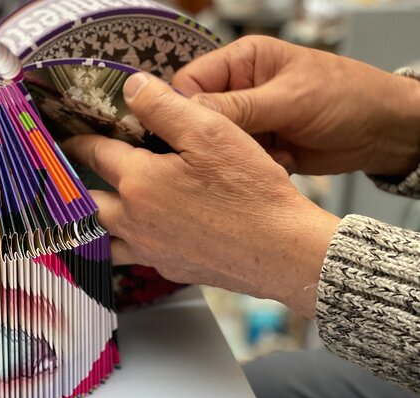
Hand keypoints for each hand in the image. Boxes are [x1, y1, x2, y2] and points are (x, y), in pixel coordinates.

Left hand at [62, 73, 340, 317]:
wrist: (281, 251)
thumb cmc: (249, 191)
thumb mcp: (209, 132)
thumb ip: (163, 107)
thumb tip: (131, 88)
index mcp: (138, 182)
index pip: (94, 154)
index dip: (79, 141)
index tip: (68, 138)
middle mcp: (134, 220)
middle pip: (88, 203)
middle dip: (80, 185)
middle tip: (80, 174)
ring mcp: (149, 250)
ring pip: (104, 237)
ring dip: (98, 221)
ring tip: (102, 209)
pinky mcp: (169, 268)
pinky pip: (134, 257)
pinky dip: (128, 244)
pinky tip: (143, 235)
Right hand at [173, 36, 419, 176]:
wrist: (384, 132)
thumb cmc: (348, 97)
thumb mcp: (289, 99)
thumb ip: (237, 108)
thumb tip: (185, 113)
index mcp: (241, 61)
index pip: (189, 83)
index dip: (181, 109)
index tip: (184, 134)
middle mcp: (238, 89)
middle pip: (198, 118)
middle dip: (213, 139)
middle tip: (233, 152)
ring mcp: (248, 120)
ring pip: (216, 145)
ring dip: (238, 156)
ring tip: (271, 155)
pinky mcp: (259, 146)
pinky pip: (237, 162)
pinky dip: (255, 168)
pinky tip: (282, 163)